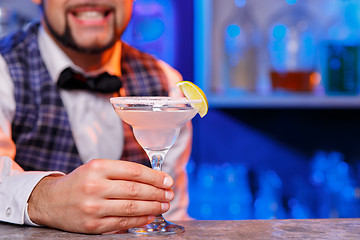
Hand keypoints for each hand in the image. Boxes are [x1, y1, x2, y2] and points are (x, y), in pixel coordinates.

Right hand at [27, 159, 173, 233]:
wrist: (50, 201)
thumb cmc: (80, 182)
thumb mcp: (96, 168)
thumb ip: (121, 172)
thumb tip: (153, 180)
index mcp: (98, 167)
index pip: (134, 171)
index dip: (155, 177)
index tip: (167, 180)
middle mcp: (95, 186)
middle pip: (135, 190)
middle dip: (157, 193)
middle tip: (170, 194)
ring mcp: (93, 207)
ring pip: (131, 208)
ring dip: (153, 207)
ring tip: (164, 205)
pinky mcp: (92, 225)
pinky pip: (122, 223)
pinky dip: (140, 220)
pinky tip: (151, 216)